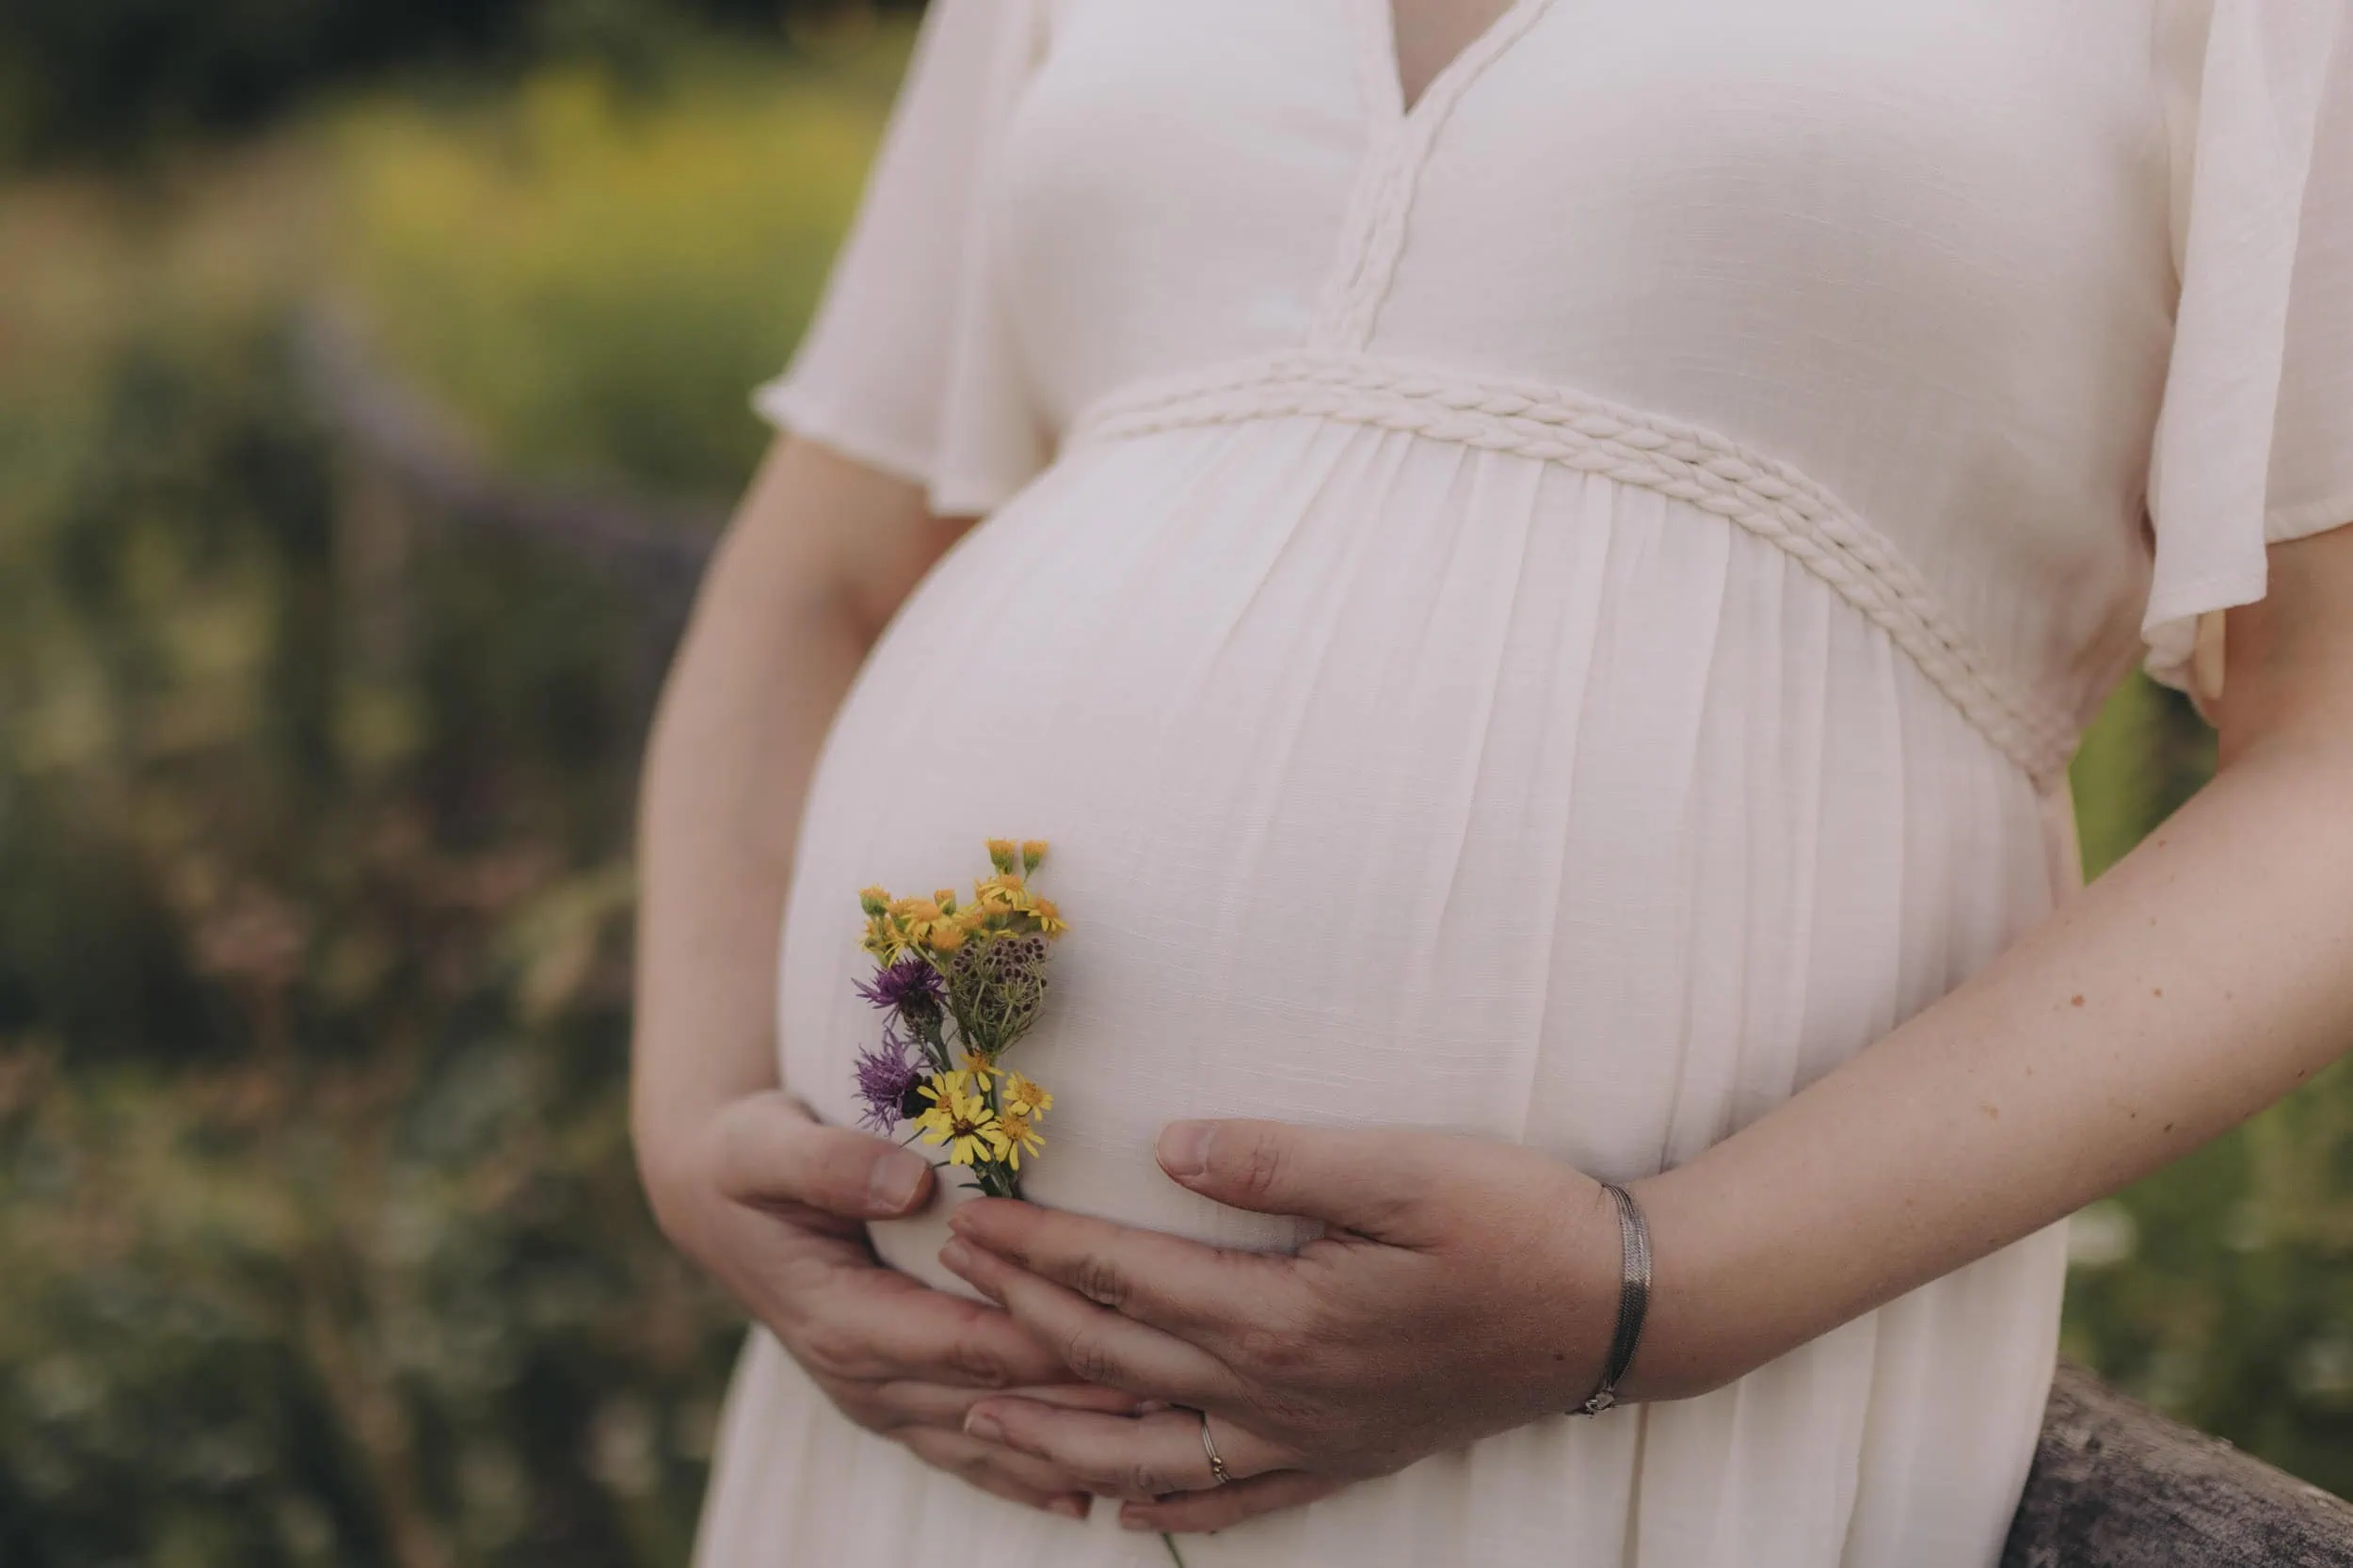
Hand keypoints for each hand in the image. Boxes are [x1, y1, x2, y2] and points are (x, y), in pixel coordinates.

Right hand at [641, 1089, 1139, 1518]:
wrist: (716, 1198)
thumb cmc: (749, 1158)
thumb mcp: (768, 1146)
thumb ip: (831, 1164)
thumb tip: (909, 1181)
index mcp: (844, 1321)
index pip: (968, 1345)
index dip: (1045, 1344)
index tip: (1123, 1338)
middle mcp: (863, 1379)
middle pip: (994, 1403)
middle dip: (1081, 1404)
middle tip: (1176, 1397)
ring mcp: (878, 1402)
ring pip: (987, 1445)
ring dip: (1068, 1448)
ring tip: (1158, 1445)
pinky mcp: (893, 1404)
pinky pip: (966, 1456)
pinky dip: (1025, 1476)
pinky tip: (1088, 1496)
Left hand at [935, 1119, 1627, 1533]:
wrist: (1615, 1313)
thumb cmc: (1515, 1222)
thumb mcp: (1404, 1169)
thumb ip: (1277, 1161)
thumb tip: (1168, 1146)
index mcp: (1283, 1316)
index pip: (1125, 1280)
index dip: (1039, 1247)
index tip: (968, 1218)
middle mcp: (1279, 1395)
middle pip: (1117, 1363)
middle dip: (1020, 1319)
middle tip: (944, 1281)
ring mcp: (1310, 1440)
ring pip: (1150, 1454)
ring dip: (1055, 1435)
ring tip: (974, 1420)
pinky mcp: (1344, 1459)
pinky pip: (1232, 1502)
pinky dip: (1164, 1504)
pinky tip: (1117, 1503)